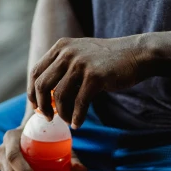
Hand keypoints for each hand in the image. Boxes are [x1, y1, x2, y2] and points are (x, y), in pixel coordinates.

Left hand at [28, 36, 148, 127]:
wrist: (137, 54)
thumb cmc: (108, 60)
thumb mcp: (81, 55)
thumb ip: (63, 68)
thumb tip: (46, 96)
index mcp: (61, 47)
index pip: (36, 72)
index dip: (33, 92)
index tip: (37, 106)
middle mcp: (67, 53)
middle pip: (43, 85)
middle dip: (43, 106)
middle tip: (49, 118)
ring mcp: (81, 64)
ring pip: (60, 96)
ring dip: (62, 114)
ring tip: (68, 121)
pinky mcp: (95, 76)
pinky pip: (80, 103)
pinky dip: (77, 117)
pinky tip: (78, 124)